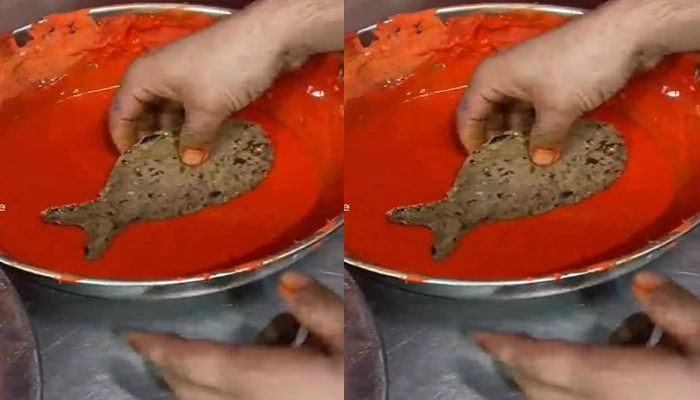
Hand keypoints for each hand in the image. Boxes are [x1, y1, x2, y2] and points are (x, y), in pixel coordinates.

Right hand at [109, 1, 313, 164]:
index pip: (120, 113)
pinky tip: (201, 145)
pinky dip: (193, 125)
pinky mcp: (206, 80)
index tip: (132, 167)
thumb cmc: (227, 68)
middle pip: (144, 113)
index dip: (124, 140)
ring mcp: (184, 77)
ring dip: (175, 134)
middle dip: (151, 139)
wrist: (269, 37)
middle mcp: (158, 75)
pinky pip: (191, 108)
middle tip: (159, 169)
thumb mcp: (207, 108)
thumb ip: (194, 137)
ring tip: (181, 163)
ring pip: (170, 112)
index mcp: (144, 77)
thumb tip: (188, 161)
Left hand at [125, 272, 342, 399]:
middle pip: (194, 388)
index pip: (202, 365)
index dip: (164, 350)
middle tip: (162, 338)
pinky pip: (239, 398)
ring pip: (213, 397)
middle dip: (172, 362)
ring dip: (213, 366)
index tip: (134, 335)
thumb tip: (288, 282)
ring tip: (277, 330)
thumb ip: (321, 309)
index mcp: (270, 384)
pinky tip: (294, 347)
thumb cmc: (368, 384)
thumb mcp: (358, 340)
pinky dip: (245, 375)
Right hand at [456, 1, 663, 164]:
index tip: (483, 168)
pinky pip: (534, 108)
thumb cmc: (578, 68)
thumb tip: (540, 162)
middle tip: (505, 169)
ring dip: (520, 135)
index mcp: (491, 78)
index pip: (468, 115)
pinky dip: (538, 126)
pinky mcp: (549, 80)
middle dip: (496, 141)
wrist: (624, 33)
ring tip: (527, 162)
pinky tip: (546, 145)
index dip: (472, 142)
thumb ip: (544, 139)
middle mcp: (503, 76)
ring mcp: (527, 77)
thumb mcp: (558, 109)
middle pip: (489, 114)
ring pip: (513, 112)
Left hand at [474, 271, 699, 399]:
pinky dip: (607, 376)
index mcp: (622, 388)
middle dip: (525, 364)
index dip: (511, 350)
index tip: (479, 336)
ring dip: (569, 368)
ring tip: (628, 328)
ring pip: (572, 398)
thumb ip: (680, 313)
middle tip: (519, 336)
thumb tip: (643, 282)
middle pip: (546, 391)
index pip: (548, 366)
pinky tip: (652, 347)